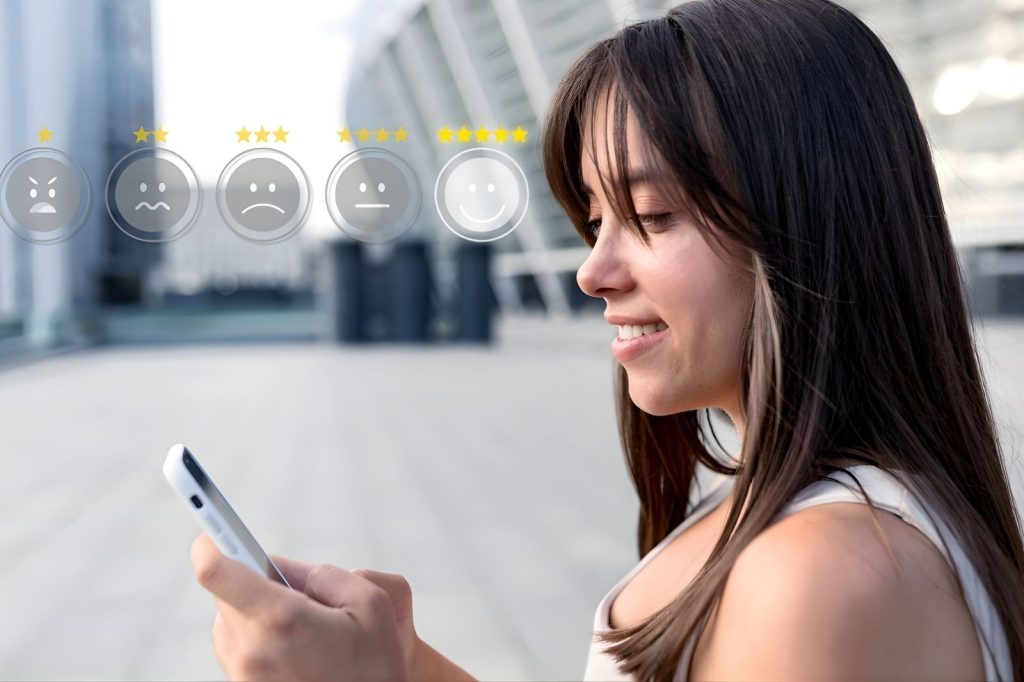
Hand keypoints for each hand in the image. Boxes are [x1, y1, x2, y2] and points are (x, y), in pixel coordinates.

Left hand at [190, 533, 408, 680]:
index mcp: (281, 620)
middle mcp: (251, 651)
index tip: (211, 532)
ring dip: (256, 615)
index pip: (218, 572)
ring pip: (231, 622)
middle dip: (255, 584)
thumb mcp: (371, 604)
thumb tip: (282, 568)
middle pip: (227, 595)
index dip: (211, 543)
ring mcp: (242, 676)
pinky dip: (260, 642)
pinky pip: (238, 651)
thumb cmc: (374, 669)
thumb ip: (324, 574)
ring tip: (305, 635)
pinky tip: (297, 655)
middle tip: (296, 596)